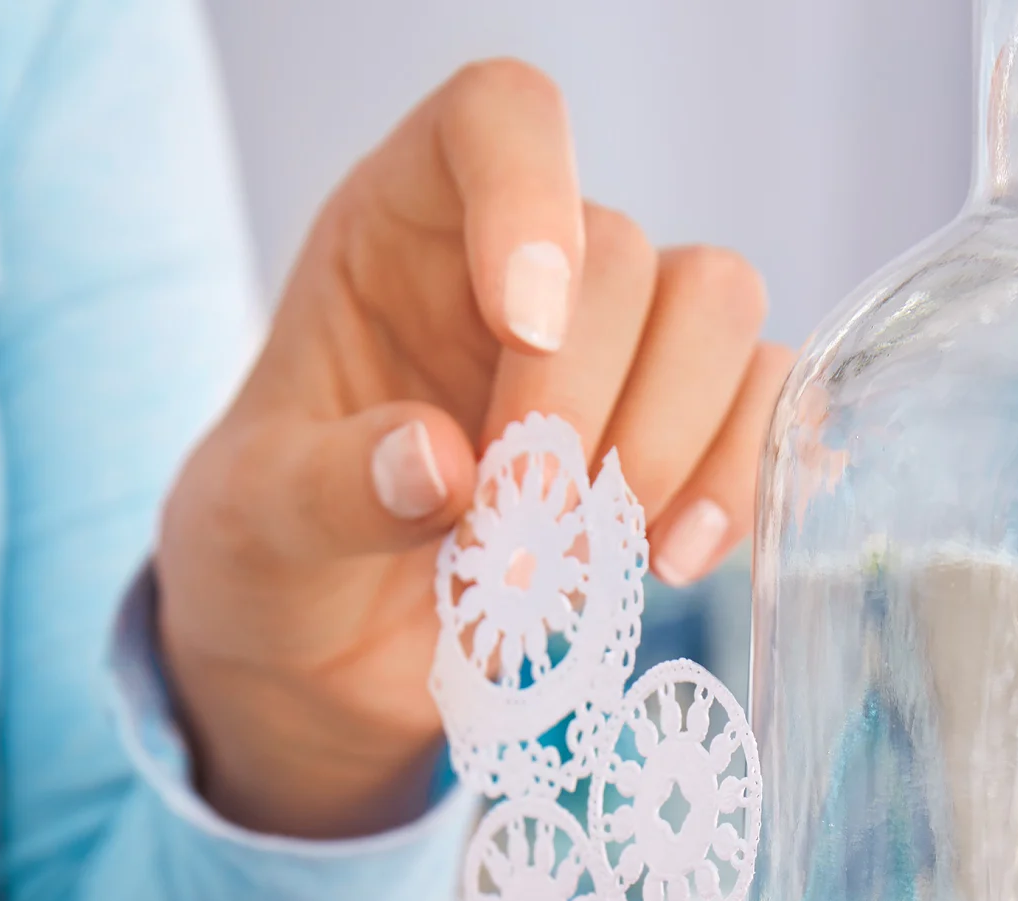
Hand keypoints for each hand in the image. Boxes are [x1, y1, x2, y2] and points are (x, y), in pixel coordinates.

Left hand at [156, 59, 790, 838]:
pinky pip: (764, 415)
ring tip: (596, 553)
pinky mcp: (679, 442)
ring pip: (718, 313)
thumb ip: (328, 488)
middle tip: (523, 521)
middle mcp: (527, 270)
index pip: (500, 121)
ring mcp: (618, 355)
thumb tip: (439, 466)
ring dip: (673, 440)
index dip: (531, 196)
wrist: (327, 662)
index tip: (519, 324)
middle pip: (624, 254)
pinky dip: (737, 485)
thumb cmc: (277, 560)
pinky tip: (672, 561)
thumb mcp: (253, 527)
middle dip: (585, 399)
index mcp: (405, 234)